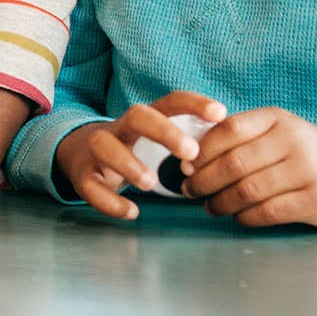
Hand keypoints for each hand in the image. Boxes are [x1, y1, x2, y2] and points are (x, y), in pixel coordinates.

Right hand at [54, 91, 226, 219]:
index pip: (169, 102)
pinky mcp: (84, 175)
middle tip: (190, 152)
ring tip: (151, 182)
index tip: (220, 113)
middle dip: (163, 131)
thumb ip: (191, 140)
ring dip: (128, 163)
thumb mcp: (158, 138)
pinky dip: (109, 201)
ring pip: (105, 146)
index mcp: (145, 118)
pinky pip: (91, 185)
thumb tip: (234, 143)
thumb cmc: (134, 148)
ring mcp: (98, 150)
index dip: (193, 104)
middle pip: (137, 116)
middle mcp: (120, 128)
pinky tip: (131, 212)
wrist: (82, 155)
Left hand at [183, 108, 316, 227]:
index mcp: (277, 119)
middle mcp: (292, 141)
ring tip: (210, 206)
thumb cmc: (301, 152)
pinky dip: (246, 217)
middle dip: (204, 180)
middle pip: (234, 163)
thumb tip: (192, 156)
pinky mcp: (316, 201)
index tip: (185, 164)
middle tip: (189, 189)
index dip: (202, 149)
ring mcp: (306, 171)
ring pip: (248, 190)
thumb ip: (240, 137)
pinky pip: (268, 212)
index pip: (229, 129)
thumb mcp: (276, 131)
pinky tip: (238, 217)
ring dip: (221, 202)